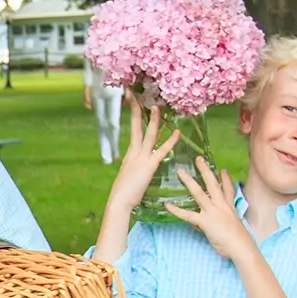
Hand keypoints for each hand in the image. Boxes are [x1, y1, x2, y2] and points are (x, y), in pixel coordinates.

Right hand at [105, 92, 181, 213]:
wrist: (119, 201)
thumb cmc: (123, 193)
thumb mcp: (127, 176)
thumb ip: (133, 168)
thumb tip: (137, 167)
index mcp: (129, 154)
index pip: (133, 131)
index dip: (133, 116)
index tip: (133, 102)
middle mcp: (134, 152)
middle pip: (136, 127)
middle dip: (137, 111)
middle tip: (138, 96)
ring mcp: (141, 157)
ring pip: (149, 135)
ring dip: (154, 121)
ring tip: (158, 108)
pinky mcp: (149, 165)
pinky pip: (162, 150)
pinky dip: (170, 141)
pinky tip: (177, 133)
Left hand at [164, 152, 253, 263]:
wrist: (241, 246)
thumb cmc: (238, 241)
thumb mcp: (231, 227)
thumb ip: (221, 222)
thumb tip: (211, 223)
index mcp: (229, 207)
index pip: (227, 190)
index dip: (225, 179)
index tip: (223, 169)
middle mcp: (221, 206)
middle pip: (213, 184)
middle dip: (205, 171)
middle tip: (199, 159)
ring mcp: (212, 212)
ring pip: (199, 193)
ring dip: (189, 182)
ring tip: (181, 172)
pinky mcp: (205, 221)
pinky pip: (188, 215)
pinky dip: (177, 210)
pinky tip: (168, 205)